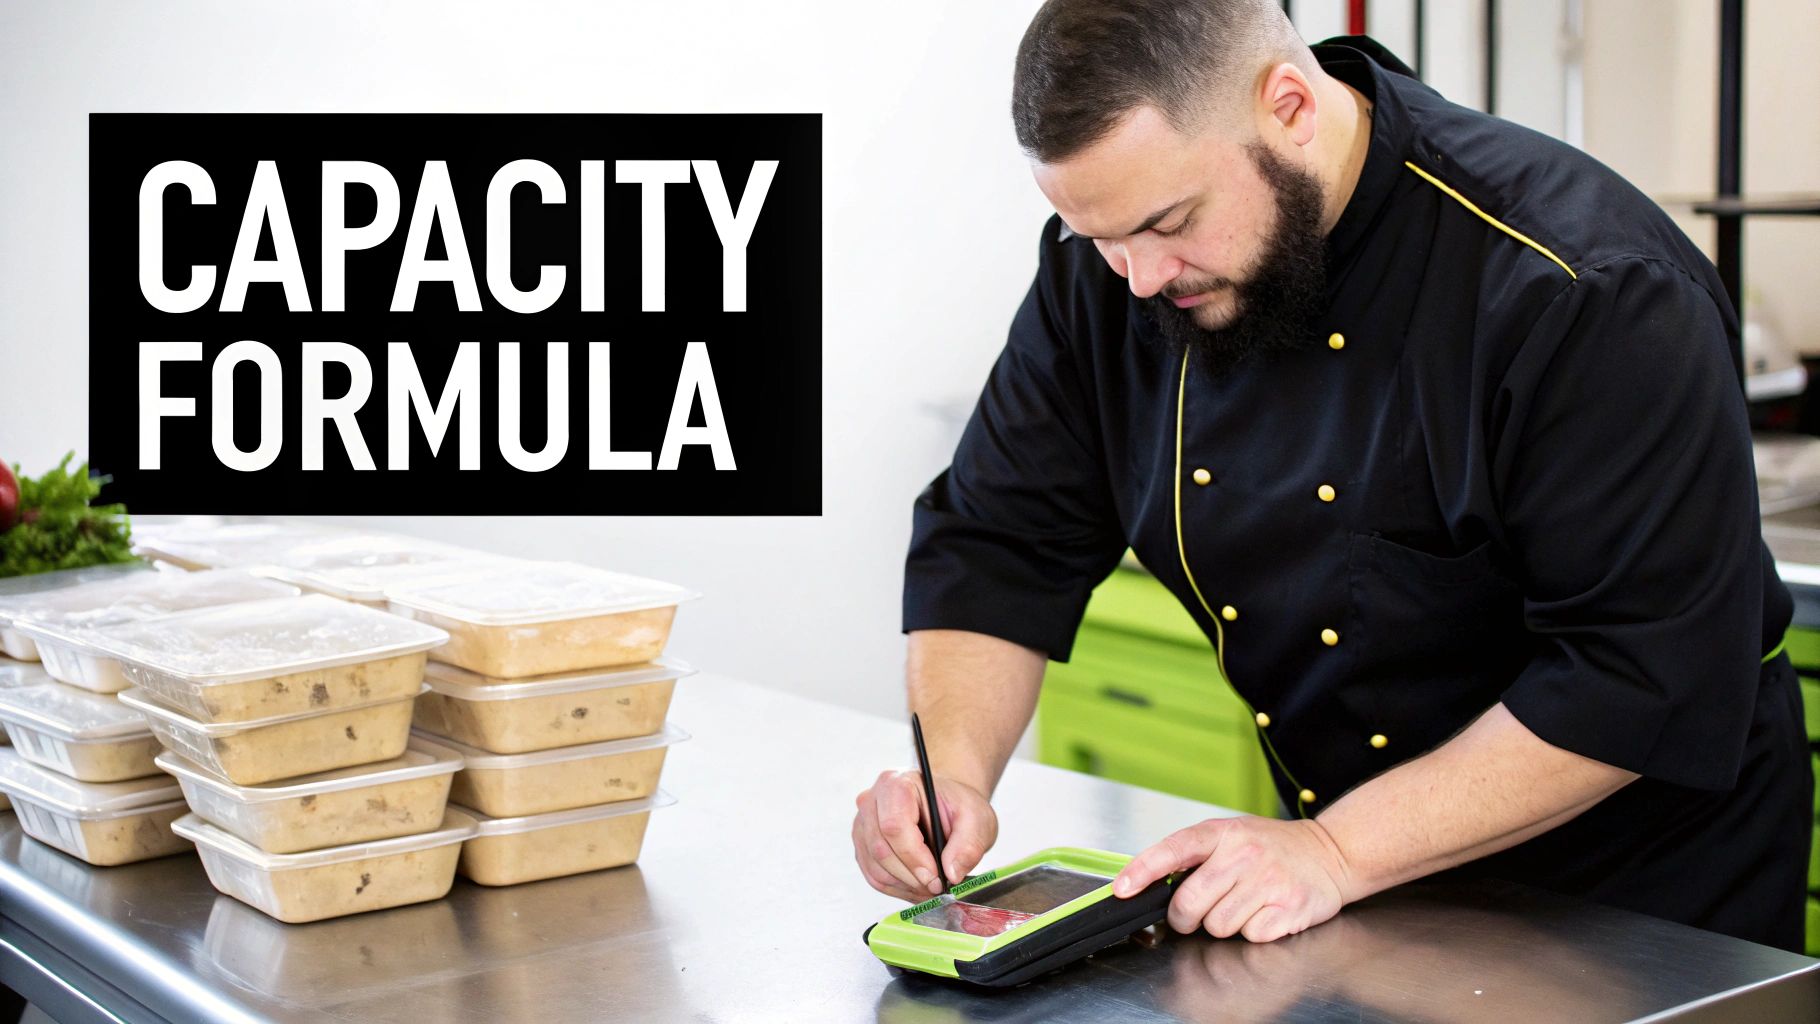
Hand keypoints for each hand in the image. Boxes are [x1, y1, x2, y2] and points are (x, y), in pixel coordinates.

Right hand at [852, 770, 996, 900]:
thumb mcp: (977, 819)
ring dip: (905, 885)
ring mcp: (863, 824)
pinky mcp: (863, 845)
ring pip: (876, 867)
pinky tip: (918, 884)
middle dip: (912, 876)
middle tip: (937, 886)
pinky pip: (874, 876)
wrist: (946, 806)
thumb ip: (969, 845)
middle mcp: (872, 801)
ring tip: (930, 887)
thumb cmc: (957, 806)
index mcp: (898, 784)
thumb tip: (952, 874)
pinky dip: (897, 887)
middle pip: (881, 849)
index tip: (935, 877)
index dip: (914, 858)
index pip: (894, 826)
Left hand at [1114, 816, 1355, 941]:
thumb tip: (1151, 884)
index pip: (1173, 849)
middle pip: (1190, 903)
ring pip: (1217, 925)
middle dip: (1185, 917)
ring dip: (1223, 924)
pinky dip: (1253, 931)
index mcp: (1223, 832)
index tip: (1122, 889)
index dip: (1143, 870)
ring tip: (1242, 904)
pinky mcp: (1288, 908)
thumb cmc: (1272, 848)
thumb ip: (1195, 855)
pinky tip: (1265, 913)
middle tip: (1195, 913)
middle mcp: (1244, 853)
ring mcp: (1268, 880)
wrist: (1331, 853)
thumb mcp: (1231, 835)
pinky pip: (1250, 936)